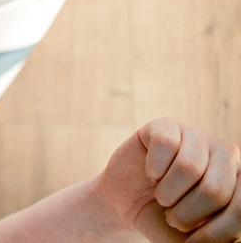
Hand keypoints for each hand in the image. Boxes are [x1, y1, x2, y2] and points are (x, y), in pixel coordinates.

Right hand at [97, 118, 240, 241]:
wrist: (129, 203)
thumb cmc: (168, 222)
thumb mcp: (194, 240)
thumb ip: (215, 241)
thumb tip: (227, 241)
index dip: (216, 231)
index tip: (192, 242)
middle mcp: (227, 156)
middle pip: (215, 189)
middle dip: (187, 214)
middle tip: (174, 219)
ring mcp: (197, 136)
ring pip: (189, 166)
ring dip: (168, 193)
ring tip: (163, 198)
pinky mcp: (166, 126)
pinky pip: (165, 143)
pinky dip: (154, 168)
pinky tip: (152, 174)